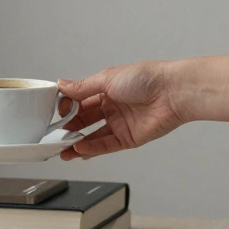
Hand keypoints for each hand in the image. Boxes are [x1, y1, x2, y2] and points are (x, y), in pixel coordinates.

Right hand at [56, 61, 186, 159]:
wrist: (172, 93)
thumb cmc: (146, 78)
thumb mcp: (107, 79)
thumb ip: (82, 87)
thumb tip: (61, 85)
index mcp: (106, 89)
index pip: (80, 100)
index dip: (67, 106)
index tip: (57, 111)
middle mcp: (112, 106)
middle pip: (85, 119)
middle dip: (69, 126)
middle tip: (55, 134)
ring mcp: (120, 123)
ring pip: (93, 136)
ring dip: (77, 143)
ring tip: (62, 149)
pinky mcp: (129, 138)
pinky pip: (106, 145)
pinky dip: (92, 149)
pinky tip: (79, 149)